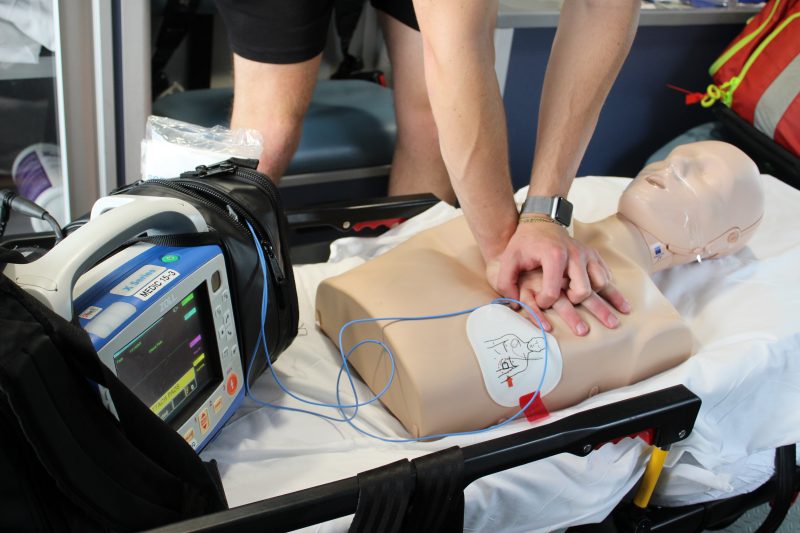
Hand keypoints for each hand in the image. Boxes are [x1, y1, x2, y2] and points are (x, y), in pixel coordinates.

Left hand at [486, 219, 629, 325]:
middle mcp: (574, 254)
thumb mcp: (508, 260)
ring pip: (601, 284)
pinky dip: (603, 286)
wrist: (541, 222)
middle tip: (563, 299)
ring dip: (590, 294)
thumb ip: (506, 283)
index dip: (544, 302)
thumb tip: (514, 304)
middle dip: (572, 302)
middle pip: (583, 291)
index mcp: (553, 256)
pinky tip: (596, 292)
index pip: (553, 292)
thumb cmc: (525, 243)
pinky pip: (606, 276)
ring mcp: (587, 254)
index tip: (540, 301)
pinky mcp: (595, 255)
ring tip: (577, 296)